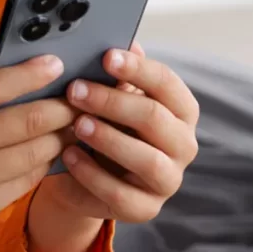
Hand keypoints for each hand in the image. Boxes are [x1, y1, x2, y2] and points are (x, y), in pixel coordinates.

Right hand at [0, 34, 76, 236]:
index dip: (31, 74)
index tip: (55, 64)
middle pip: (27, 122)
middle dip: (62, 106)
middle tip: (78, 95)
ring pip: (35, 153)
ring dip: (61, 134)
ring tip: (71, 119)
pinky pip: (28, 179)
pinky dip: (45, 160)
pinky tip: (49, 146)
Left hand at [36, 46, 199, 223]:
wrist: (82, 174)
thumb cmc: (102, 124)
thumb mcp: (107, 98)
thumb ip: (116, 75)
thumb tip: (124, 43)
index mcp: (180, 111)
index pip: (167, 84)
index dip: (137, 69)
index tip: (106, 56)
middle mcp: (183, 145)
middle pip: (154, 118)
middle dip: (112, 101)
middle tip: (75, 89)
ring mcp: (168, 180)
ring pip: (146, 159)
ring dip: (108, 138)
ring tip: (76, 124)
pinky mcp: (145, 209)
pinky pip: (121, 194)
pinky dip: (92, 174)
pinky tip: (69, 156)